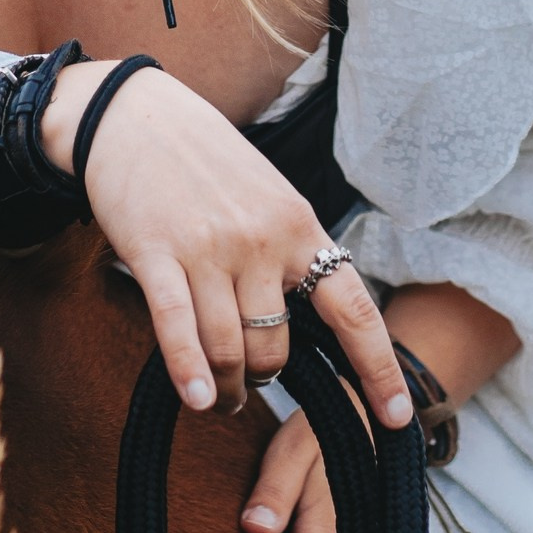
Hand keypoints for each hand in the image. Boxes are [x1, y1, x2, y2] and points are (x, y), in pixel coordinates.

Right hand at [40, 60, 411, 429]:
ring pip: (230, 348)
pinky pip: (179, 327)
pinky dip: (190, 371)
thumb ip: (290, 252)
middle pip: (275, 345)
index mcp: (299, 226)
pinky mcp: (157, 252)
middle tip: (250, 386)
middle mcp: (262, 240)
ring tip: (220, 398)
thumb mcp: (268, 197)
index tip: (397, 417)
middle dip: (264, 378)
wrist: (135, 115)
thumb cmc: (206, 162)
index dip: (377, 369)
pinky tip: (197, 399)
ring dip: (228, 386)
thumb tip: (309, 320)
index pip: (354, 310)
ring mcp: (209, 247)